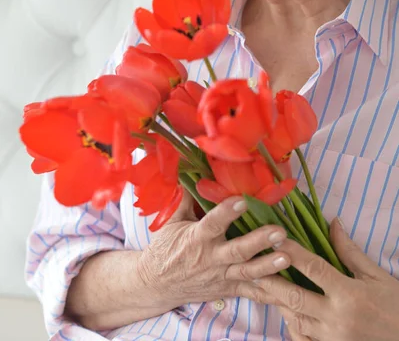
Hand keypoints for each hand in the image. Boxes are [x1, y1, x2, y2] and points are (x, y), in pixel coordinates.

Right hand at [137, 192, 290, 310]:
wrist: (158, 284)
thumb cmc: (166, 248)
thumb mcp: (171, 222)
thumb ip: (186, 199)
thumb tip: (194, 173)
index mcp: (196, 238)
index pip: (213, 223)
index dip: (227, 212)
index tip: (243, 200)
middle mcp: (210, 258)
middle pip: (237, 251)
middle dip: (259, 241)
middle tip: (279, 231)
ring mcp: (221, 276)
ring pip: (247, 272)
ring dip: (268, 265)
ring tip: (287, 257)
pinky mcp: (228, 289)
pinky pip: (251, 293)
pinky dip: (270, 294)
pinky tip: (289, 292)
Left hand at [256, 217, 398, 340]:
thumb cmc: (395, 305)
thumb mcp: (376, 276)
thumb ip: (350, 251)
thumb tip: (333, 223)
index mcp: (349, 294)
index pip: (314, 268)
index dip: (292, 252)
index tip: (274, 238)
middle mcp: (337, 317)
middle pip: (295, 297)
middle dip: (271, 281)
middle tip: (251, 267)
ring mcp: (332, 338)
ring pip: (296, 318)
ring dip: (278, 302)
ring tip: (262, 285)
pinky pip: (303, 339)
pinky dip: (292, 325)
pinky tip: (285, 312)